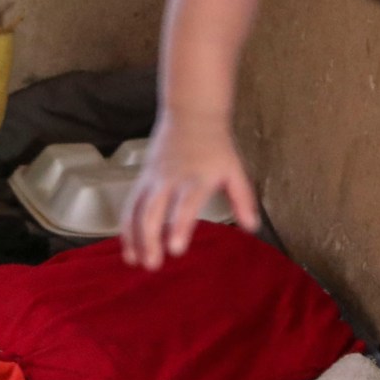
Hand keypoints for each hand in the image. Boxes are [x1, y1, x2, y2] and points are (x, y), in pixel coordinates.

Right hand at [121, 119, 263, 269]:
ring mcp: (153, 179)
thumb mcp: (234, 170)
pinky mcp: (142, 179)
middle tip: (153, 265)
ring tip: (135, 262)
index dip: (179, 226)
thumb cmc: (215, 146)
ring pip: (137, 210)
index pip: (185, 204)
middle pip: (153, 210)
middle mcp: (170, 180)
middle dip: (150, 239)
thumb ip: (242, 199)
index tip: (176, 249)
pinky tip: (129, 248)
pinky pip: (130, 205)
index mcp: (195, 178)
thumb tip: (252, 227)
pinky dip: (126, 227)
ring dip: (134, 237)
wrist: (191, 114)